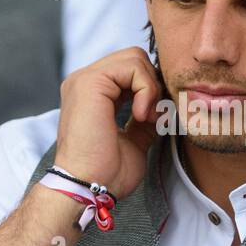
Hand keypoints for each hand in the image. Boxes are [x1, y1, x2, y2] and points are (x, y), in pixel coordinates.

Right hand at [55, 47, 162, 200]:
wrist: (89, 187)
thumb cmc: (108, 172)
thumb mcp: (135, 140)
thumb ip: (143, 118)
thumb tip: (161, 105)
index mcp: (92, 94)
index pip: (130, 71)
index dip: (150, 89)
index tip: (154, 119)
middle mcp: (84, 82)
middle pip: (134, 58)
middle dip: (153, 84)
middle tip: (152, 116)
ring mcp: (84, 79)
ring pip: (135, 58)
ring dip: (150, 87)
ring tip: (145, 117)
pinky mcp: (89, 81)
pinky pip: (132, 66)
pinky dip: (146, 89)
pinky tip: (140, 115)